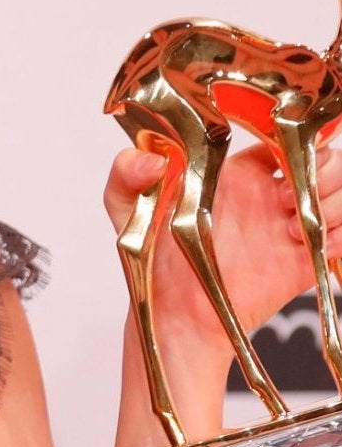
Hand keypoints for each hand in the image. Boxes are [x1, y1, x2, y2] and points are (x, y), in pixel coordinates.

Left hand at [104, 141, 341, 380]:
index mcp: (238, 170)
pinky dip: (341, 233)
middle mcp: (272, 192)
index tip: (280, 155)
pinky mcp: (307, 258)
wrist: (173, 313)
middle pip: (328, 158)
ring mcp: (292, 223)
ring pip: (341, 191)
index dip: (294, 135)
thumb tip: (149, 160)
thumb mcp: (129, 207)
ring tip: (294, 225)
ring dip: (335, 199)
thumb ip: (127, 174)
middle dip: (323, 169)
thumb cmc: (154, 256)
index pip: (287, 134)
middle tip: (284, 196)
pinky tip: (314, 243)